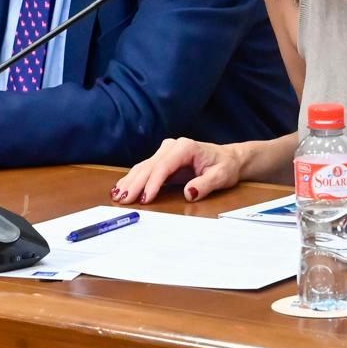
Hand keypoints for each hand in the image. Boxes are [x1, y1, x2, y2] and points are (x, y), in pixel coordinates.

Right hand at [110, 138, 247, 203]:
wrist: (228, 158)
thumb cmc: (225, 166)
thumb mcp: (221, 177)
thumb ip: (205, 184)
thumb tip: (189, 193)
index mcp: (185, 148)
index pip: (164, 166)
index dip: (153, 183)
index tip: (145, 198)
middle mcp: (171, 146)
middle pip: (149, 166)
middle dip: (135, 184)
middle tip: (124, 200)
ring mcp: (165, 151)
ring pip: (143, 167)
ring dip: (130, 182)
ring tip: (117, 196)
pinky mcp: (162, 159)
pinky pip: (145, 169)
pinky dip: (133, 179)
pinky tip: (121, 188)